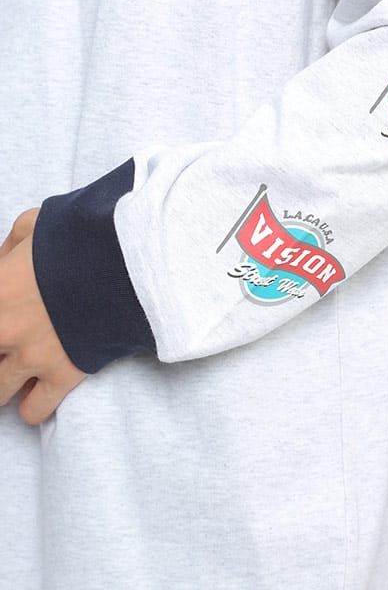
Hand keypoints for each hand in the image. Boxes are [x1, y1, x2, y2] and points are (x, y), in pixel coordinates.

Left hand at [0, 208, 88, 424]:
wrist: (129, 256)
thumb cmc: (82, 233)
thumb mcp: (34, 222)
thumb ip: (7, 248)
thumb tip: (1, 266)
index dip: (0, 313)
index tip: (9, 313)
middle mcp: (4, 329)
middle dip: (1, 346)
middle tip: (14, 338)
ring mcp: (32, 356)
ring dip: (6, 378)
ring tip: (22, 365)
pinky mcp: (63, 374)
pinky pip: (33, 411)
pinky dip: (32, 403)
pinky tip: (39, 388)